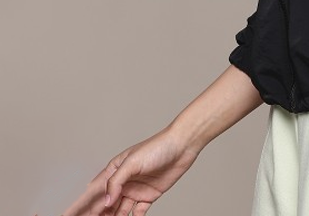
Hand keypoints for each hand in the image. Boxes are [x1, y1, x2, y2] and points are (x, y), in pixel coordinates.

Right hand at [60, 125, 200, 215]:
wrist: (183, 145)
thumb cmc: (157, 147)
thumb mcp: (133, 162)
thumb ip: (116, 181)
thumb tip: (106, 201)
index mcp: (114, 170)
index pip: (93, 192)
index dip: (79, 205)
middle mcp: (123, 181)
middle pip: (104, 205)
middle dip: (93, 215)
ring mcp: (135, 189)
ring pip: (117, 211)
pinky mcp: (148, 196)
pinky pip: (136, 213)